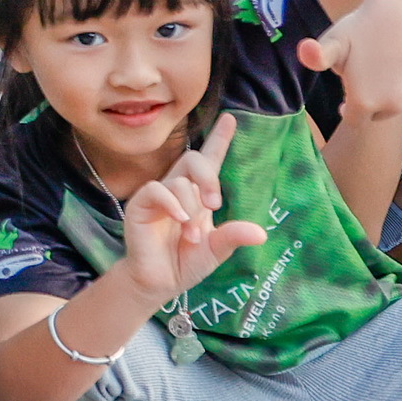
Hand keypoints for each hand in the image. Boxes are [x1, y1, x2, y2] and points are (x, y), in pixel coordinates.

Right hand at [114, 117, 266, 305]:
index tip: (231, 118)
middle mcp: (178, 188)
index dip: (220, 138)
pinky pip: (157, 190)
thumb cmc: (186, 262)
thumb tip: (261, 233)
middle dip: (209, 178)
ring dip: (191, 209)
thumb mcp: (216, 249)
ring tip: (192, 235)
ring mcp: (158, 195)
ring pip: (180, 180)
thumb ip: (234, 236)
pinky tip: (180, 221)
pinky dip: (172, 204)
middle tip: (215, 204)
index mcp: (198, 194)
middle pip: (194, 159)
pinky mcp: (141, 205)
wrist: (159, 282)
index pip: (209, 159)